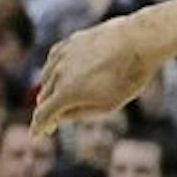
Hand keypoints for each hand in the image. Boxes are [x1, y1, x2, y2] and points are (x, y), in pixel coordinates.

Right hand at [34, 18, 159, 134]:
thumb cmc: (128, 77)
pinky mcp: (70, 42)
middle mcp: (58, 73)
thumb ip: (80, 113)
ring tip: (57, 100)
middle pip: (45, 97)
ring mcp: (63, 55)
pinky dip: (54, 71)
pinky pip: (54, 60)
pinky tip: (61, 75)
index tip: (37, 134)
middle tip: (52, 122)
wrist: (139, 41)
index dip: (38, 126)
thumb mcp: (108, 105)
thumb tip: (60, 117)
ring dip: (50, 91)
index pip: (43, 114)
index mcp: (67, 93)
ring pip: (47, 77)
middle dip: (47, 110)